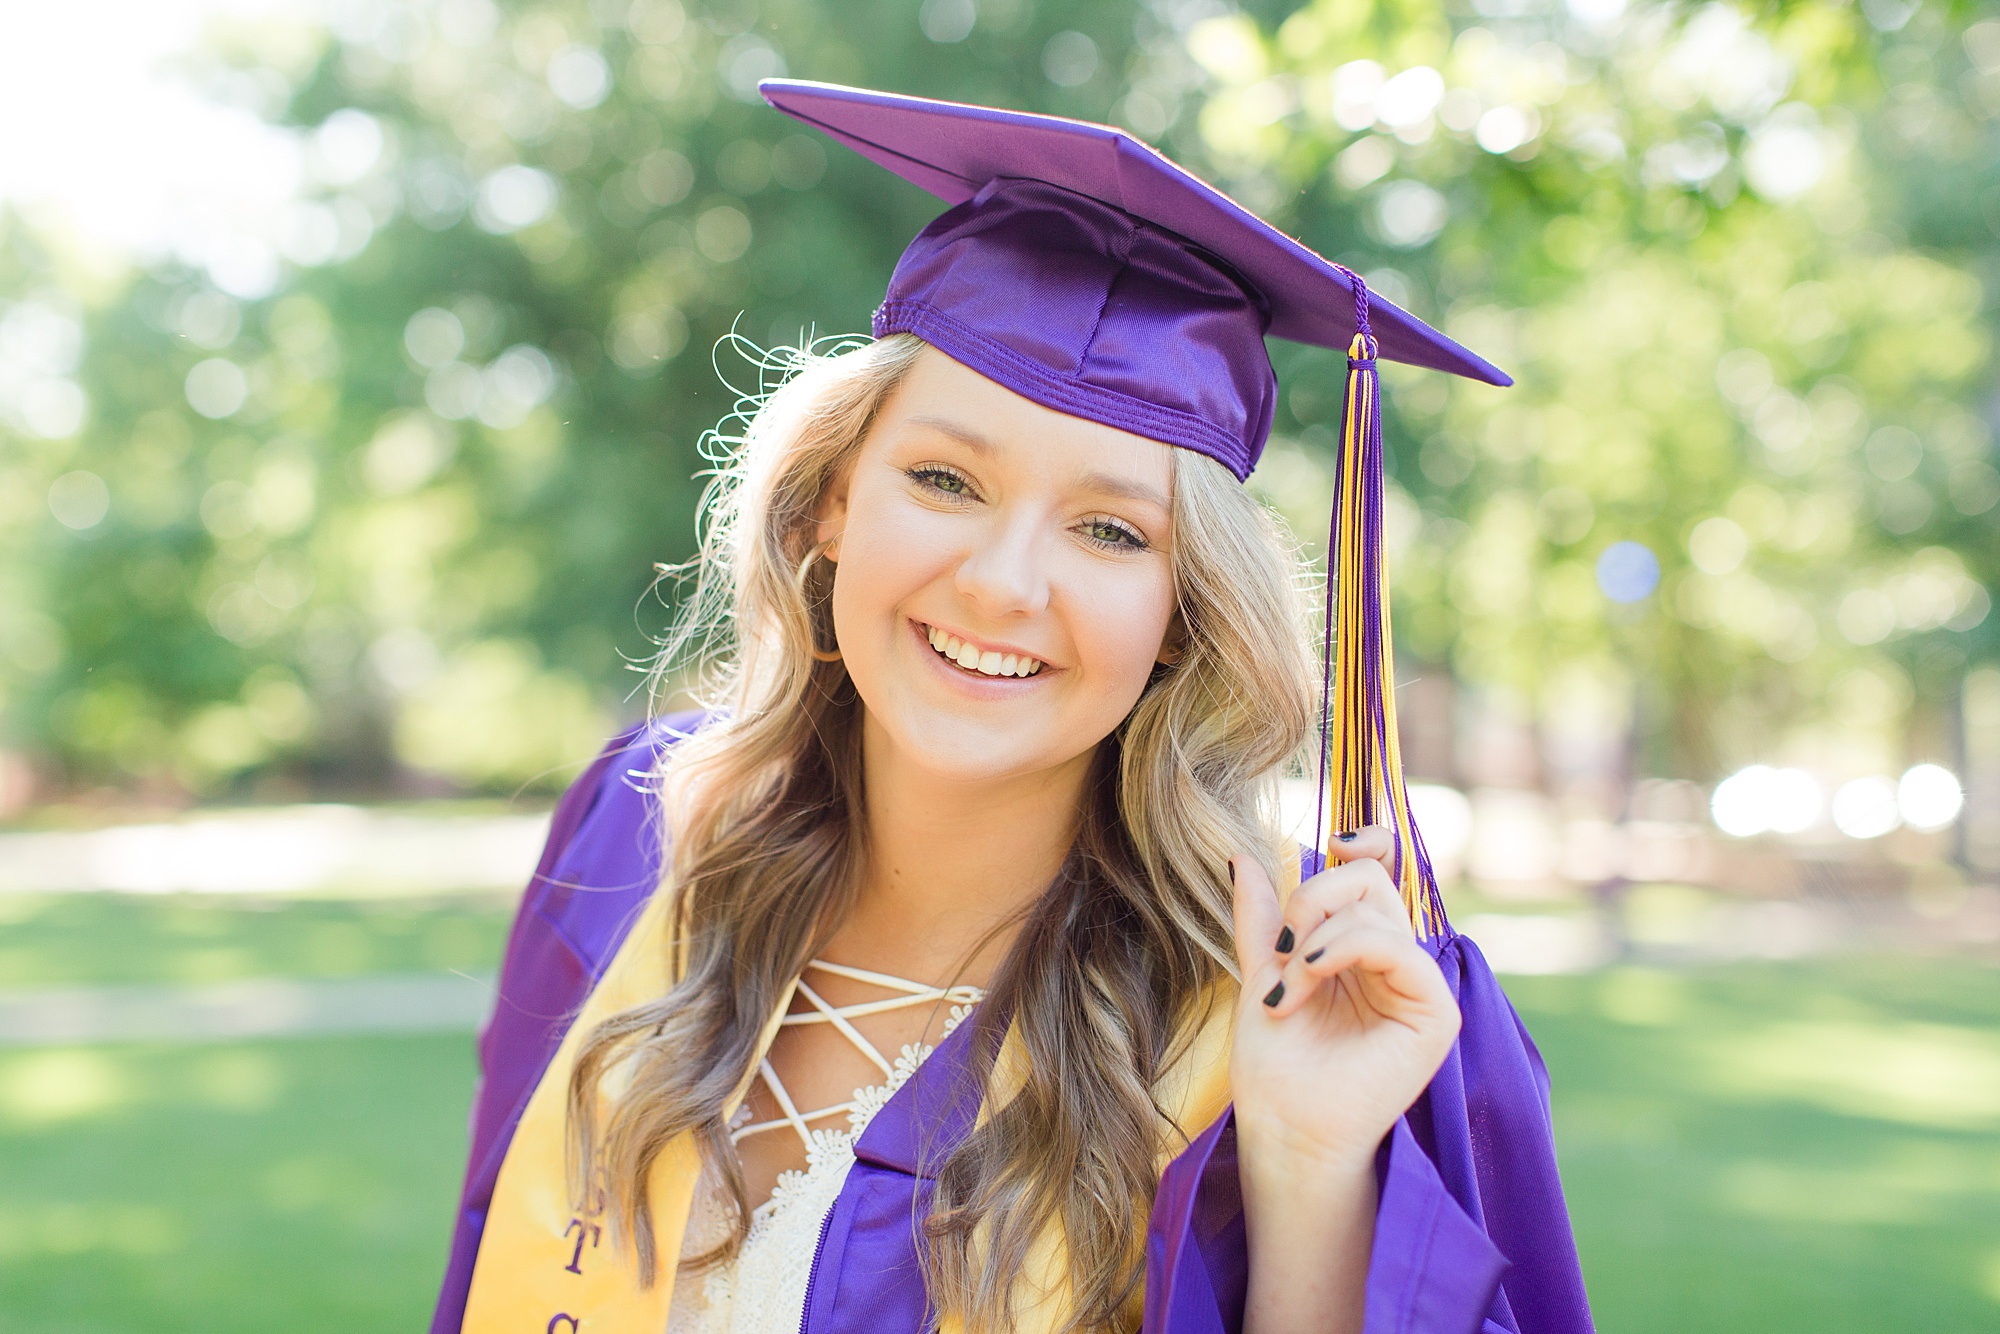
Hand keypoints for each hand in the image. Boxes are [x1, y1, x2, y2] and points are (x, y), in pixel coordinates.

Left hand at [1228, 829, 1460, 1173]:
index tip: (1331, 844)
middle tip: (1280, 954)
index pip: (1382, 871)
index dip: (1367, 843)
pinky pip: (1398, 947)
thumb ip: (1262, 917)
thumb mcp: (1260, 971)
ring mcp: (1418, 986)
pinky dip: (1344, 948)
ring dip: (1314, 940)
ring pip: (1376, 908)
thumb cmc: (1273, 1062)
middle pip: (1369, 880)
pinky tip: (1306, 978)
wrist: (1283, 1126)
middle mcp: (1395, 961)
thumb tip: (1241, 857)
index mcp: (1361, 947)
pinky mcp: (1435, 1013)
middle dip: (1310, 902)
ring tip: (1285, 990)